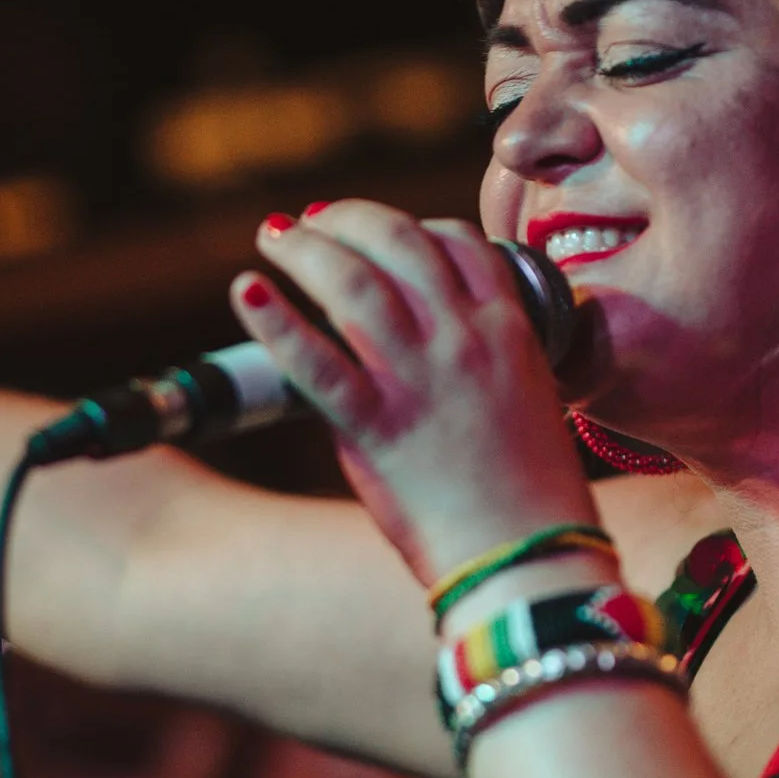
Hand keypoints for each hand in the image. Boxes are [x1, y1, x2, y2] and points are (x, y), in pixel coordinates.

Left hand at [231, 201, 599, 584]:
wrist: (529, 559)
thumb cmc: (530, 491)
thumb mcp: (527, 396)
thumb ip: (481, 355)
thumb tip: (425, 339)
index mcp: (508, 328)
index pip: (456, 240)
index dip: (406, 222)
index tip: (368, 226)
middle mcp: (463, 338)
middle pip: (396, 242)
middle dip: (344, 218)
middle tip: (308, 222)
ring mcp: (419, 377)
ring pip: (351, 281)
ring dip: (304, 248)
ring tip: (275, 238)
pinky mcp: (377, 424)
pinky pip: (314, 361)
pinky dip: (274, 320)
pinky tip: (247, 290)